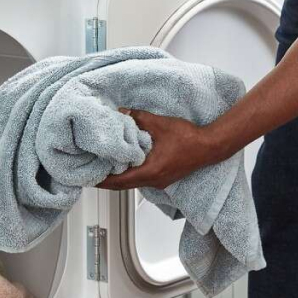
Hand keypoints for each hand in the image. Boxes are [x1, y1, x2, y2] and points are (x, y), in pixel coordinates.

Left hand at [98, 109, 218, 190]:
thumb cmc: (189, 138)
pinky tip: (125, 163)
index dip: (101, 180)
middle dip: (105, 180)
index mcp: (151, 172)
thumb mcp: (160, 124)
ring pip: (132, 183)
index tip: (87, 177)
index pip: (119, 181)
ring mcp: (159, 181)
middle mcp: (153, 181)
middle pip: (123, 185)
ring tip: (103, 167)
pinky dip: (129, 173)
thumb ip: (139, 118)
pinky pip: (141, 179)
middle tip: (90, 172)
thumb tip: (122, 112)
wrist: (210, 146)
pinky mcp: (163, 177)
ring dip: (118, 177)